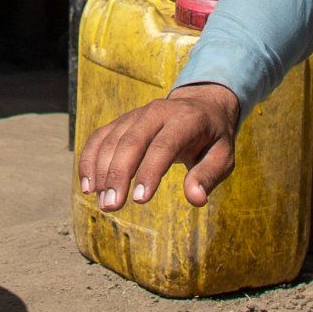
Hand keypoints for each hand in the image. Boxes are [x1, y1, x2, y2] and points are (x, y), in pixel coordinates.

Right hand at [78, 86, 243, 210]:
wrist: (201, 105)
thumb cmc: (212, 138)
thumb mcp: (223, 156)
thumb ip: (209, 175)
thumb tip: (196, 199)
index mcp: (186, 119)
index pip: (164, 145)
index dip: (150, 171)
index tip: (140, 200)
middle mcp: (157, 112)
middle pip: (132, 141)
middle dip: (118, 174)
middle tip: (112, 206)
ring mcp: (136, 114)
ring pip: (112, 139)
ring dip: (102, 171)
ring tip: (102, 203)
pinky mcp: (122, 121)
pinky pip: (100, 137)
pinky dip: (89, 160)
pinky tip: (88, 186)